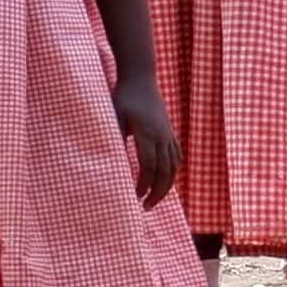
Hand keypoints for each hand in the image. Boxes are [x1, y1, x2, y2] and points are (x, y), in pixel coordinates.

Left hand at [115, 80, 182, 204]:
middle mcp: (162, 137)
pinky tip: (165, 178)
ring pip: (173, 167)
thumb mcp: (115, 117)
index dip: (143, 186)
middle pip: (164, 172)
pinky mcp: (170, 131)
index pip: (149, 168)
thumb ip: (116, 138)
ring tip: (155, 198)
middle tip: (146, 207)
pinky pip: (176, 156)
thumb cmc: (123, 97)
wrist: (140, 79)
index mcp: (148, 135)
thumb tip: (110, 162)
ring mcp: (168, 134)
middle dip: (157, 193)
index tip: (135, 197)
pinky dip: (172, 171)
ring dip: (166, 185)